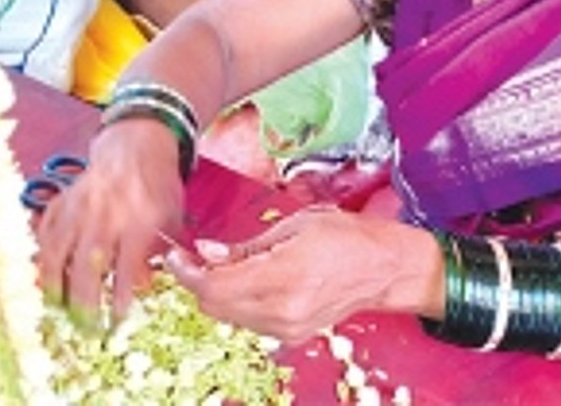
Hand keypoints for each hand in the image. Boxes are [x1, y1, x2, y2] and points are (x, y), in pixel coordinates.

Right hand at [37, 117, 185, 322]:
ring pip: (59, 247)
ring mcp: (79, 205)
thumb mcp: (171, 217)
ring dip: (54, 280)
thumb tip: (143, 287)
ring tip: (56, 305)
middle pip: (88, 261)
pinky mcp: (63, 199)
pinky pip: (45, 230)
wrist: (136, 145)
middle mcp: (105, 212)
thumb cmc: (157, 186)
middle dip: (85, 297)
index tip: (118, 317)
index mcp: (138, 216)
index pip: (127, 263)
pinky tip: (42, 275)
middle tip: (85, 324)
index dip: (122, 292)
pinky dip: (41, 253)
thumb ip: (160, 251)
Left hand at [164, 205, 441, 344]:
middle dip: (197, 281)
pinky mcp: (292, 336)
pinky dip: (236, 303)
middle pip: (215, 306)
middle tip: (193, 256)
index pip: (214, 285)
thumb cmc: (346, 236)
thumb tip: (206, 251)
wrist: (385, 269)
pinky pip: (248, 322)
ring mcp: (287, 328)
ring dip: (215, 293)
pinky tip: (243, 281)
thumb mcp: (295, 225)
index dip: (186, 271)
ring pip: (228, 317)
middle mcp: (283, 309)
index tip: (174, 254)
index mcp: (284, 274)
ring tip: (219, 265)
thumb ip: (247, 245)